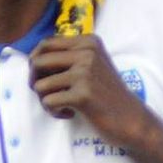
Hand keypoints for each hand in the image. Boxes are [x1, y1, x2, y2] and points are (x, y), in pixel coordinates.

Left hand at [29, 34, 148, 143]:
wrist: (130, 119)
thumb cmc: (106, 95)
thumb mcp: (92, 65)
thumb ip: (69, 56)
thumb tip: (31, 58)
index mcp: (88, 42)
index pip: (45, 44)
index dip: (36, 62)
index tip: (44, 78)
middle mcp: (86, 53)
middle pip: (37, 61)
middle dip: (35, 80)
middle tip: (47, 94)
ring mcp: (85, 73)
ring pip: (39, 84)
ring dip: (45, 100)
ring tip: (61, 106)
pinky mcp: (83, 94)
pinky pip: (48, 101)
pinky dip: (54, 111)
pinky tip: (68, 113)